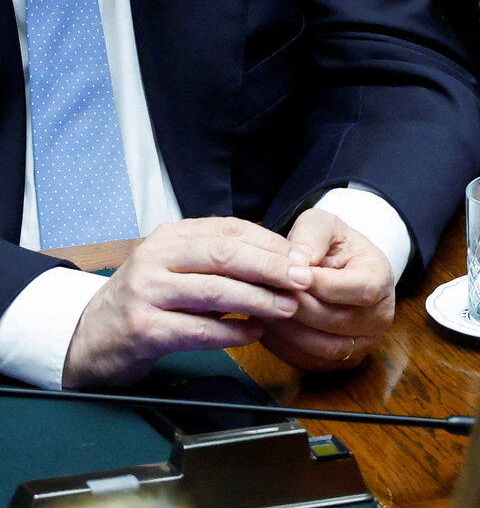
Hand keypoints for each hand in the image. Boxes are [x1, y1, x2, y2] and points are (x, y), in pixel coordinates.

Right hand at [63, 217, 307, 386]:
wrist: (87, 338)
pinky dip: (231, 331)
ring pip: (214, 290)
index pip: (232, 230)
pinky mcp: (142, 329)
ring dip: (258, 300)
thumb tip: (282, 261)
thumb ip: (219, 260)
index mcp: (172, 236)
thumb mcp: (179, 267)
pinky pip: (197, 330)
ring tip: (287, 308)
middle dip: (271, 266)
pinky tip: (254, 333)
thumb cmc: (147, 299)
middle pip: (226, 254)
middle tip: (303, 279)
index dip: (270, 244)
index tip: (302, 257)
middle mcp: (157, 257)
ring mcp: (146, 292)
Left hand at [258, 208, 395, 370]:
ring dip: (287, 330)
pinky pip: (308, 361)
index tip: (292, 276)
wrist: (341, 268)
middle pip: (336, 319)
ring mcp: (363, 344)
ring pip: (321, 345)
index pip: (360, 288)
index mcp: (382, 278)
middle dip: (298, 307)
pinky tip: (267, 326)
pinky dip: (284, 347)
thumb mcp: (324, 224)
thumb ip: (313, 235)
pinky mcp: (340, 362)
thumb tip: (299, 261)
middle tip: (265, 294)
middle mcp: (379, 316)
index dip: (324, 285)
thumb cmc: (333, 244)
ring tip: (262, 309)